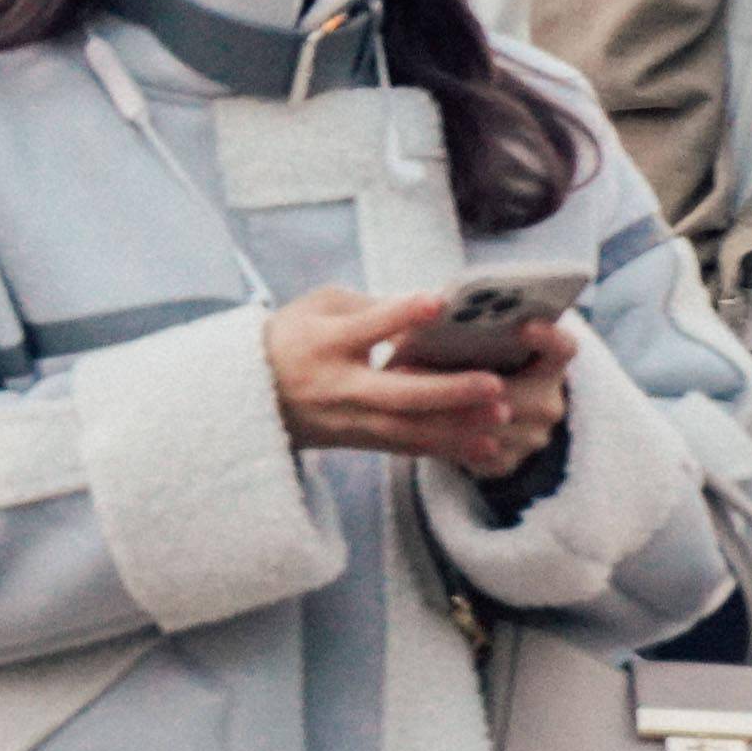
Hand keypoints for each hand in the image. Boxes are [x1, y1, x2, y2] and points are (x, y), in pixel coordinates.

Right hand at [265, 286, 562, 477]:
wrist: (249, 394)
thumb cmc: (292, 337)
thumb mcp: (316, 308)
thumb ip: (369, 307)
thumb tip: (427, 313)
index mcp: (323, 343)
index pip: (366, 328)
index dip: (400, 315)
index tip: (438, 302)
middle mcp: (337, 386)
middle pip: (396, 393)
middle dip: (447, 390)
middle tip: (494, 383)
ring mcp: (348, 419)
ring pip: (409, 429)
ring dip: (458, 426)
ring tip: (501, 417)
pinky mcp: (358, 440)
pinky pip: (408, 447)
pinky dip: (448, 448)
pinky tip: (486, 446)